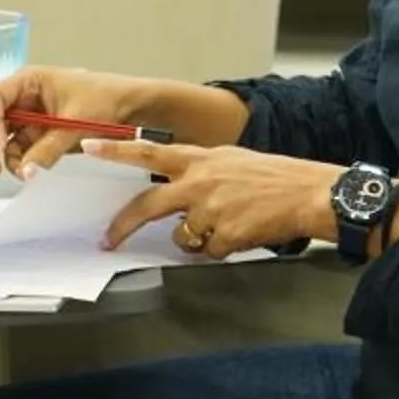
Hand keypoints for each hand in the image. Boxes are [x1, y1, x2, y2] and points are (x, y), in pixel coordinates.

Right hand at [0, 65, 159, 179]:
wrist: (133, 108)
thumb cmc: (106, 101)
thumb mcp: (76, 124)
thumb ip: (48, 148)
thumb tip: (25, 172)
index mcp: (29, 81)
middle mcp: (24, 97)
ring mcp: (30, 116)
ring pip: (3, 138)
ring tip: (3, 176)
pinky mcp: (39, 134)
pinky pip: (20, 149)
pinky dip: (16, 162)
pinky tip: (21, 174)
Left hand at [76, 137, 336, 256]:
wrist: (311, 194)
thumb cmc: (276, 178)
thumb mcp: (233, 162)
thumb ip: (201, 174)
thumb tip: (177, 196)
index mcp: (202, 159)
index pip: (149, 152)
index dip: (117, 150)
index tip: (87, 146)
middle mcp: (200, 181)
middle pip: (147, 205)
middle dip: (122, 225)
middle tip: (107, 240)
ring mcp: (211, 209)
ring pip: (180, 237)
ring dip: (195, 240)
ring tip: (227, 225)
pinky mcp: (224, 234)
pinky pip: (208, 252)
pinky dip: (221, 249)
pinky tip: (243, 234)